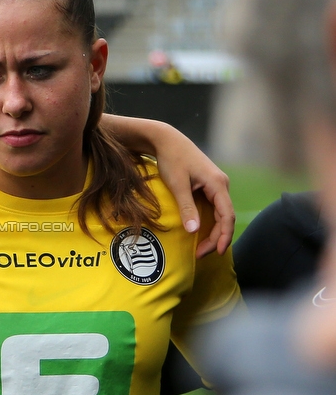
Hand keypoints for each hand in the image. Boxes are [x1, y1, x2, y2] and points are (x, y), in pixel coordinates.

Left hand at [99, 115, 234, 257]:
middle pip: (226, 217)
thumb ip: (186, 207)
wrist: (167, 140)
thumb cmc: (171, 159)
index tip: (216, 252)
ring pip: (221, 214)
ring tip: (200, 248)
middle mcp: (221, 184)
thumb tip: (194, 231)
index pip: (227, 215)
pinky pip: (214, 208)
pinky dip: (210, 222)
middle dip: (216, 238)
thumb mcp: (177, 184)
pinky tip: (201, 233)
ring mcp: (216, 185)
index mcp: (218, 184)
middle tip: (200, 254)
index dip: (223, 236)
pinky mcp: (209, 185)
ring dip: (213, 232)